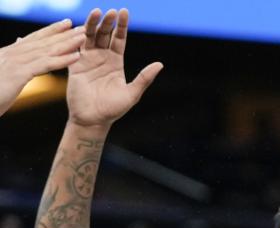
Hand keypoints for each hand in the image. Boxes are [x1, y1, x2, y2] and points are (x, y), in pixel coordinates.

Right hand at [0, 19, 84, 115]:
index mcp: (8, 54)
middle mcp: (11, 54)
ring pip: (45, 50)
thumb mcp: (1, 74)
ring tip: (84, 38)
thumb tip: (18, 44)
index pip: (33, 40)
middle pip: (42, 41)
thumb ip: (12, 62)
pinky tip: (77, 57)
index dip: (50, 31)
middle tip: (81, 27)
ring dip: (66, 43)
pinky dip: (61, 60)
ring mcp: (14, 62)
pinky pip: (44, 65)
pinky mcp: (17, 73)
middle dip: (62, 34)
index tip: (66, 24)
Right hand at [66, 8, 161, 127]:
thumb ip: (144, 78)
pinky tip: (79, 27)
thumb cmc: (114, 109)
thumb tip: (160, 64)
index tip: (124, 12)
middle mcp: (102, 58)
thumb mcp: (132, 93)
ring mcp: (87, 60)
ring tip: (96, 12)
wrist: (93, 120)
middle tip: (111, 11)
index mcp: (116, 62)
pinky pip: (75, 48)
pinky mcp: (74, 65)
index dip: (122, 26)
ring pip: (89, 37)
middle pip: (104, 34)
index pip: (119, 39)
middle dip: (107, 22)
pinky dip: (77, 37)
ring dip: (92, 24)